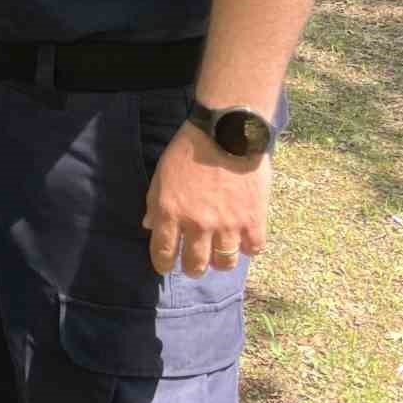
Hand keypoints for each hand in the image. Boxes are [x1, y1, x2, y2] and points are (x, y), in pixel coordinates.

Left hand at [142, 122, 269, 277]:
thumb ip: (155, 203)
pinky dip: (248, 247)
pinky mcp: (253, 220)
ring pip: (225, 263)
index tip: (166, 267)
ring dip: (220, 261)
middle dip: (193, 268)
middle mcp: (197, 224)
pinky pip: (253, 249)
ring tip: (220, 254)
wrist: (226, 134)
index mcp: (171, 212)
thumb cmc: (189, 151)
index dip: (163, 264)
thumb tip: (150, 226)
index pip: (163, 252)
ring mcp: (227, 225)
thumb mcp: (162, 175)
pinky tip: (244, 239)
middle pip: (196, 264)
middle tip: (195, 265)